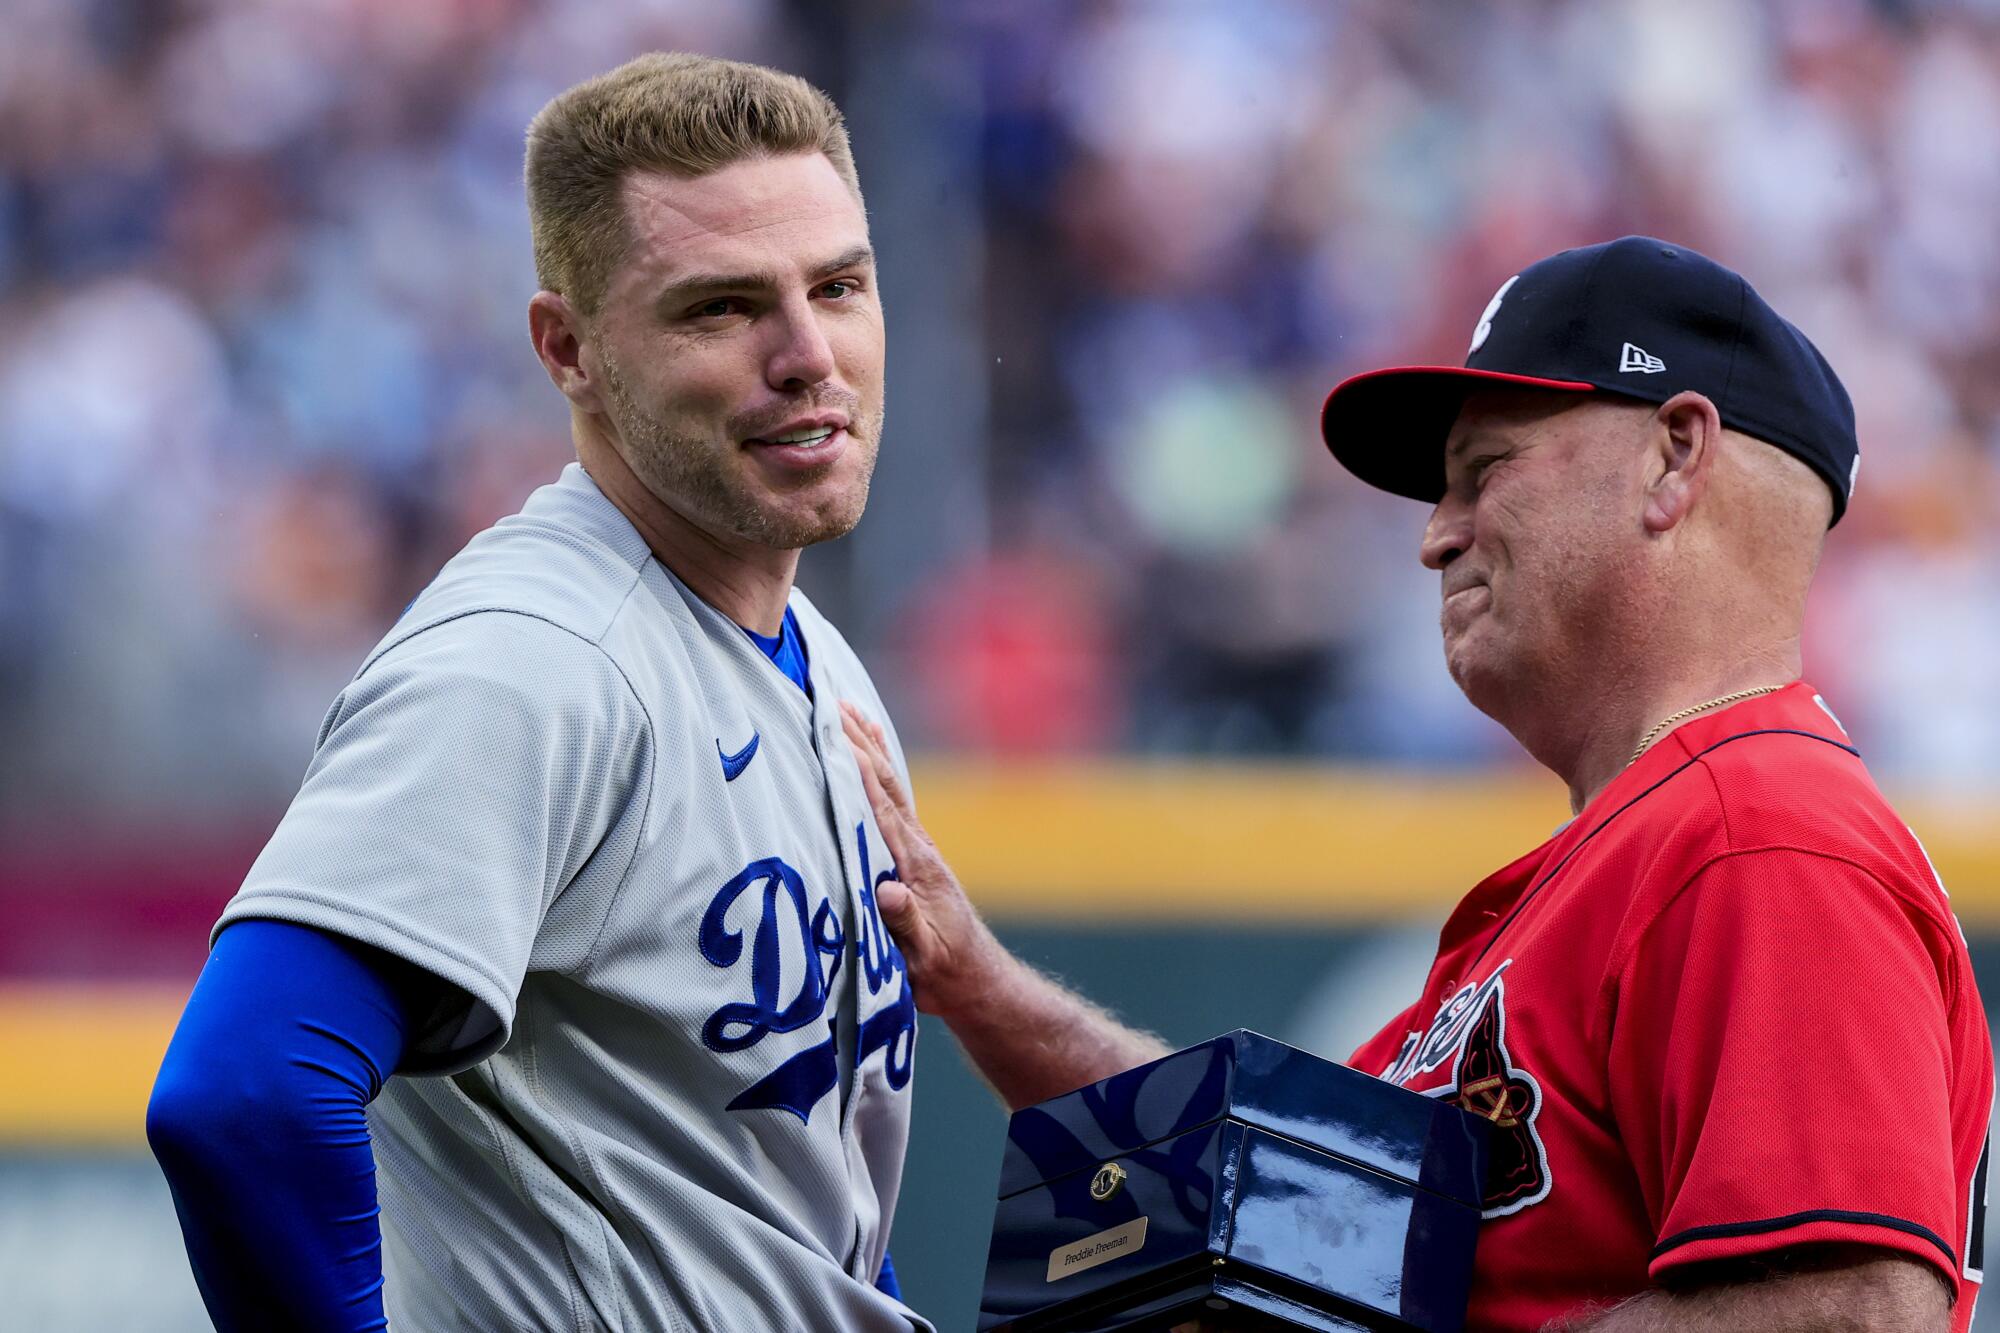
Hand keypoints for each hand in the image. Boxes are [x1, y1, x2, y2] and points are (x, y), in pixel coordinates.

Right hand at [840, 701, 1003, 1018]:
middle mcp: (917, 847)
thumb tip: (888, 891)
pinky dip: (878, 771)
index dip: (859, 770)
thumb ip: (905, 924)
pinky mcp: (912, 856)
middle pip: (886, 783)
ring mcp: (916, 848)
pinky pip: (892, 802)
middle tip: (833, 702)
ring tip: (848, 710)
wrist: (972, 978)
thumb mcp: (922, 956)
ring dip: (870, 747)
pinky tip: (870, 754)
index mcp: (915, 866)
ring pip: (890, 786)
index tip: (837, 733)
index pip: (881, 808)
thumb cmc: (943, 970)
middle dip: (861, 742)